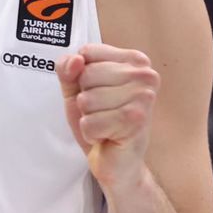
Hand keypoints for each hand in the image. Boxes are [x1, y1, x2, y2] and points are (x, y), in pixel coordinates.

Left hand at [57, 44, 160, 194]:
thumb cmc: (101, 120)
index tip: (98, 90)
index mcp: (134, 60)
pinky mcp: (136, 121)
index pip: (87, 52)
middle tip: (103, 111)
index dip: (80, 76)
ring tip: (106, 124)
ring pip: (87, 100)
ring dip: (88, 117)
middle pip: (86, 75)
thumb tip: (75, 60)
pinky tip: (107, 136)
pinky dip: (91, 133)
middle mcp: (145, 75)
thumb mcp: (76, 89)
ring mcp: (144, 97)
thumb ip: (67, 69)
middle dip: (84, 98)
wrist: (117, 161)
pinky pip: (89, 123)